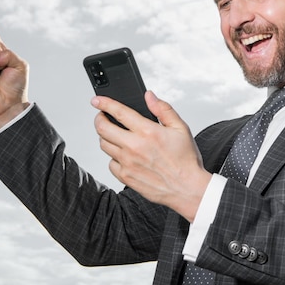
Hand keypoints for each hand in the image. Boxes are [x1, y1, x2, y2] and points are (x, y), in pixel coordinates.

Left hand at [92, 91, 211, 221]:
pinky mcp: (126, 177)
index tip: (97, 100)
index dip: (104, 103)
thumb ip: (163, 109)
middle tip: (103, 116)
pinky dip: (114, 157)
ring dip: (105, 137)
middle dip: (99, 118)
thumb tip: (149, 96)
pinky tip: (124, 155)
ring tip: (114, 135)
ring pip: (104, 145)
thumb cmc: (186, 160)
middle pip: (102, 128)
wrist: (187, 189)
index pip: (119, 112)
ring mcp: (128, 163)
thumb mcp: (181, 128)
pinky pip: (110, 163)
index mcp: (148, 132)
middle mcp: (134, 146)